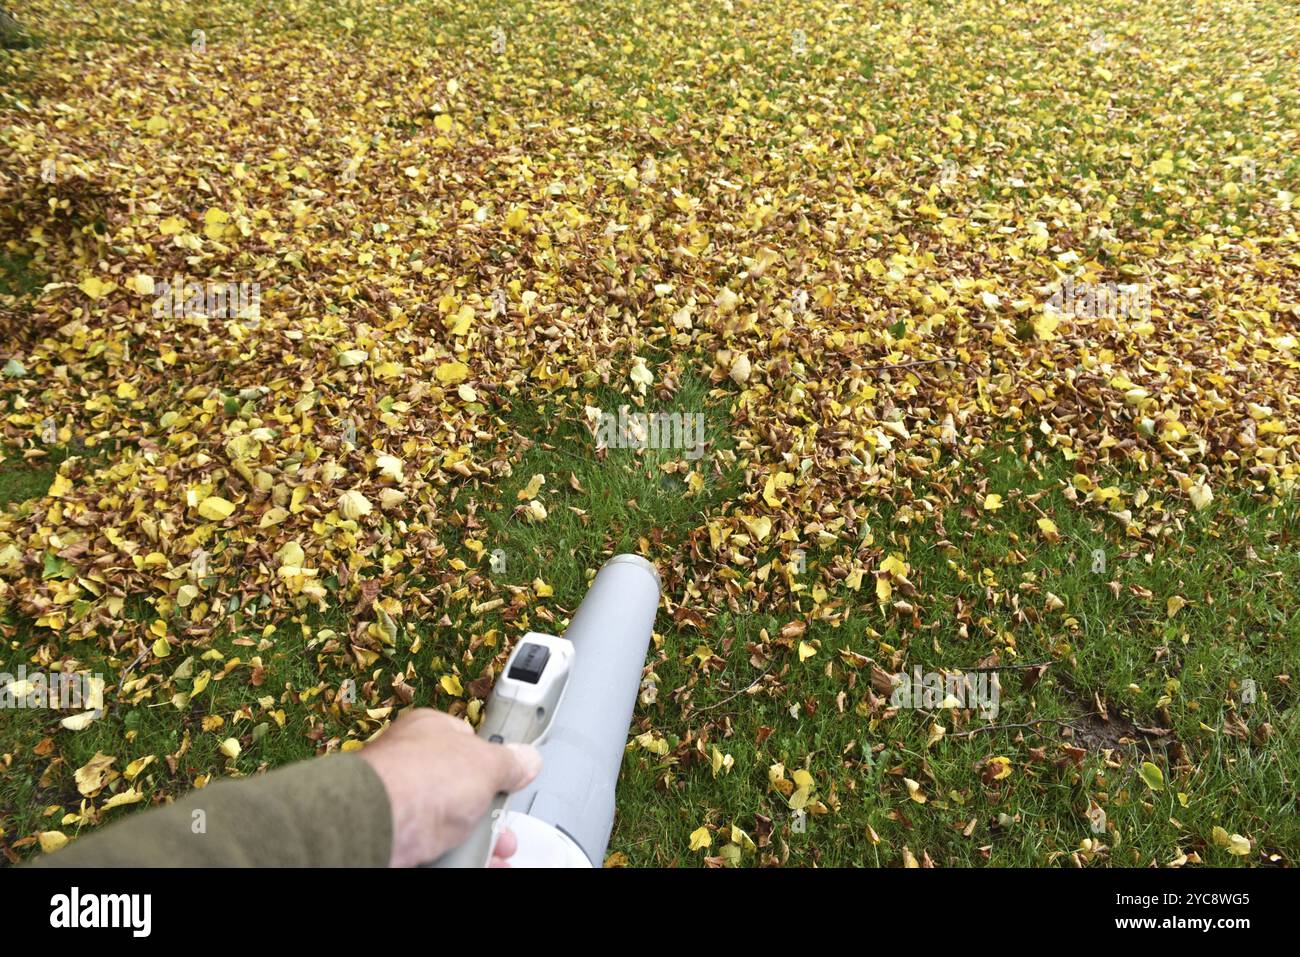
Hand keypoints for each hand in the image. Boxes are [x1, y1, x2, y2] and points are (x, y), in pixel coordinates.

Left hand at [359, 708, 541, 866]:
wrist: (378, 824)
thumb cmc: (421, 779)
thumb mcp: (487, 763)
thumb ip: (511, 761)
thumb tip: (527, 759)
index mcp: (431, 731)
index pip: (469, 741)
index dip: (494, 763)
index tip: (511, 782)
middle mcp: (413, 763)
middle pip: (461, 789)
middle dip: (489, 814)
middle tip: (505, 830)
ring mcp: (402, 802)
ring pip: (448, 823)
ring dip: (477, 841)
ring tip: (497, 855)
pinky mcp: (396, 835)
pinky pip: (433, 848)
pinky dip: (455, 858)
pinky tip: (473, 863)